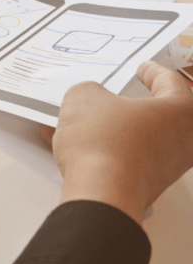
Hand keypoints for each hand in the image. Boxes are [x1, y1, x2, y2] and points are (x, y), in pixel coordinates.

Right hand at [41, 62, 192, 222]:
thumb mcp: (84, 98)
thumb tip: (89, 98)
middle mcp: (185, 139)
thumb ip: (89, 91)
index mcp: (182, 110)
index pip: (171, 81)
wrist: (101, 193)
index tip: (143, 69)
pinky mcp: (150, 185)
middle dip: (136, 105)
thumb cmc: (104, 145)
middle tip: (118, 97)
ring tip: (86, 124)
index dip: (153, 71)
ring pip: (144, 138)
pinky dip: (110, 151)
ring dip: (118, 130)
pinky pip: (130, 160)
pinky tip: (82, 148)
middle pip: (161, 113)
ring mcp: (170, 166)